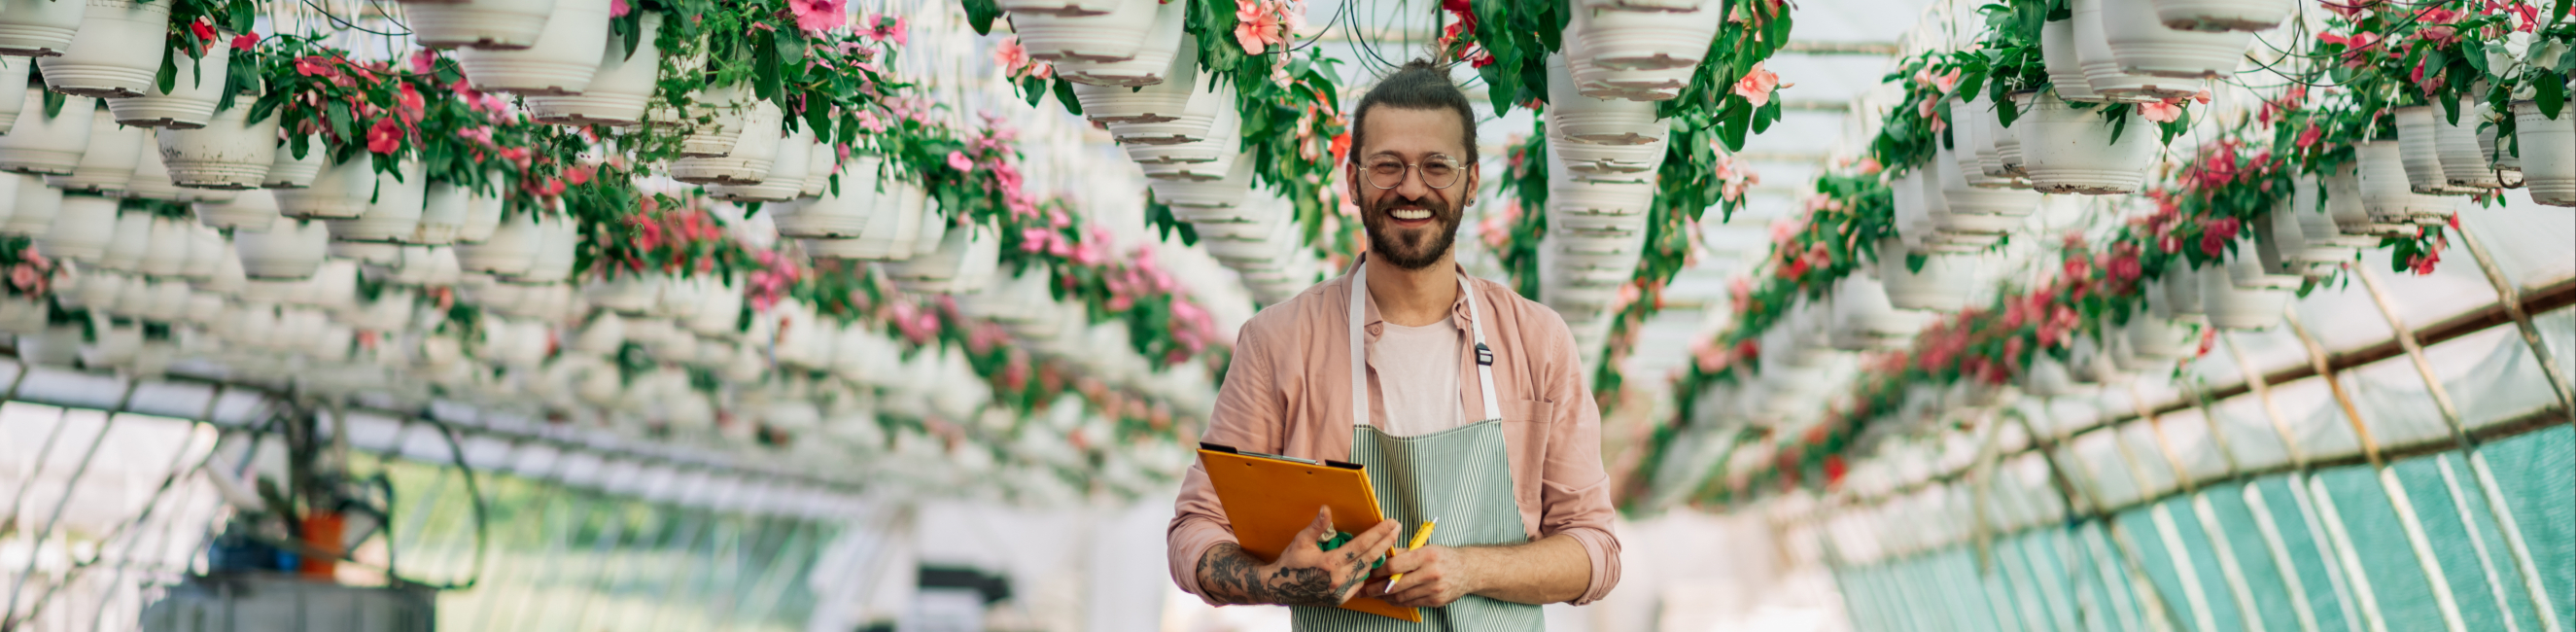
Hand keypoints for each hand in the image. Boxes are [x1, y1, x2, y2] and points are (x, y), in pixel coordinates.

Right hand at [1262, 507, 1400, 605]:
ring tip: (1387, 542)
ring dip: (1378, 556)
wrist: (1279, 588)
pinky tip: (1370, 561)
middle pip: (1370, 557)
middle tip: (1397, 528)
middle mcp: (1338, 578)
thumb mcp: (1302, 541)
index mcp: (1330, 563)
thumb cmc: (1291, 562)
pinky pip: (1360, 583)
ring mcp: (1341, 591)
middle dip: (1386, 541)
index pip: (1362, 545)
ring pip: (1367, 571)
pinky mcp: (1340, 599)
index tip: (1391, 523)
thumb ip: (1317, 526)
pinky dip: (1366, 571)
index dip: (1378, 532)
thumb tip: (1327, 509)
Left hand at [1366, 545, 1476, 607]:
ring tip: (1373, 594)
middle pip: (1396, 584)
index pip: (1395, 565)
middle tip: (1362, 589)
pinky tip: (1389, 598)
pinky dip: (1397, 602)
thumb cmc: (1443, 557)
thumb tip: (1380, 556)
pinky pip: (1411, 603)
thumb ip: (1403, 553)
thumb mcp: (1425, 548)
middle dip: (1375, 588)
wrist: (1468, 571)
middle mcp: (1431, 573)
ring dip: (1384, 597)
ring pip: (1402, 597)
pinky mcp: (1436, 601)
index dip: (1378, 570)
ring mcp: (1434, 590)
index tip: (1368, 572)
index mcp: (1427, 556)